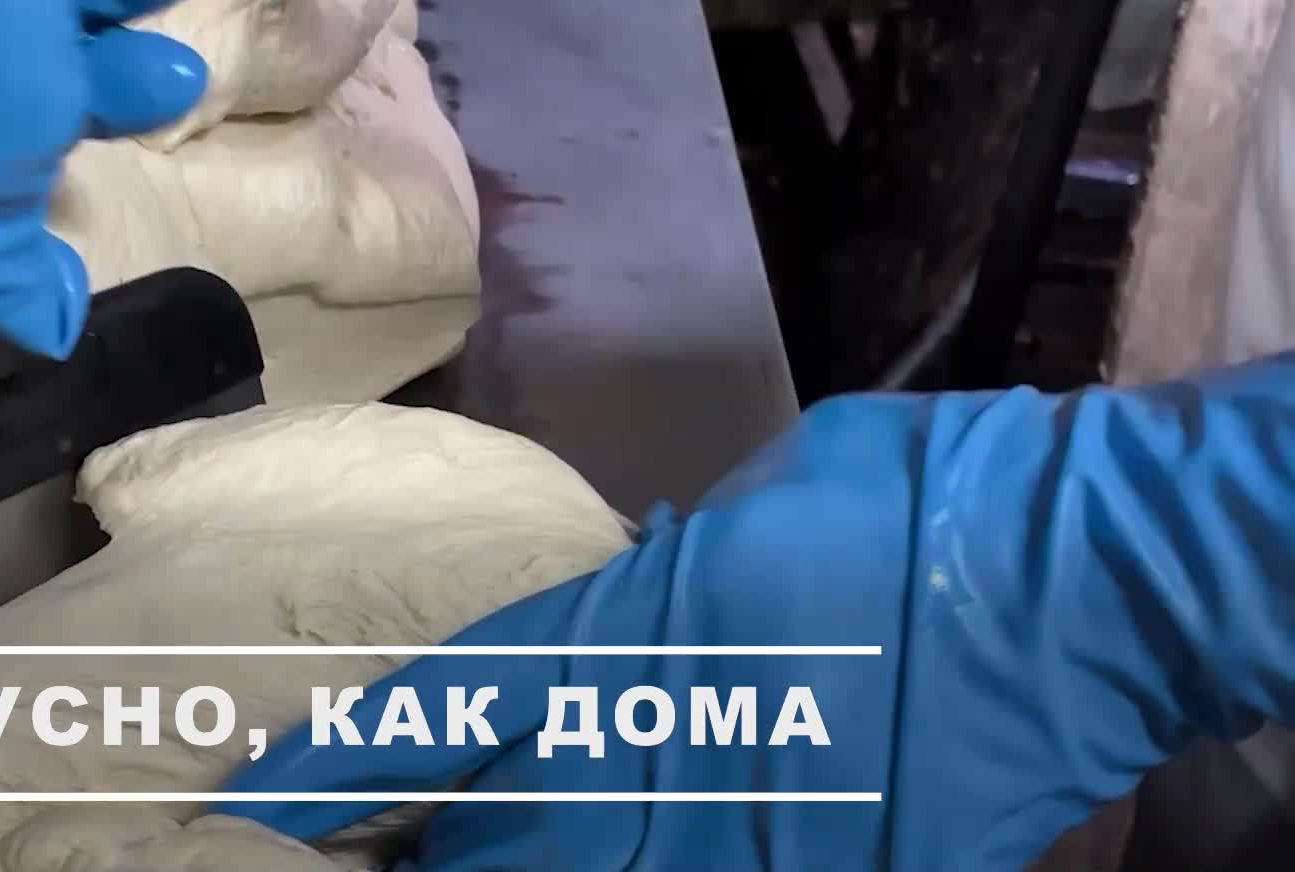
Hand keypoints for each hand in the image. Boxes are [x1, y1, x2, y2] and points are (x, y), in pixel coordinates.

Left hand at [224, 357, 1294, 869]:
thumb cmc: (907, 500)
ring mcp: (742, 830)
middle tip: (390, 862)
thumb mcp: (748, 510)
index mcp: (619, 636)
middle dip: (433, 865)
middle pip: (490, 846)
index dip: (337, 771)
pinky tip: (668, 861)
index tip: (259, 811)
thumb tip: (635, 588)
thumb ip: (662, 569)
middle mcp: (654, 749)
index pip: (434, 718)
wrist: (1076, 582)